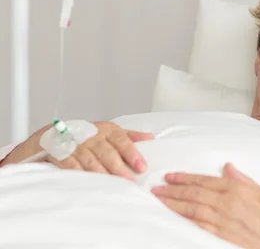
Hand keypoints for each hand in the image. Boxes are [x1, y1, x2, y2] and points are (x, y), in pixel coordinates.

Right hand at [2, 122, 153, 180]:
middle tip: (129, 180)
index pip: (120, 139)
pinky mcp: (60, 154)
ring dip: (101, 173)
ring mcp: (75, 144)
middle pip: (106, 151)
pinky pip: (71, 165)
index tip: (141, 165)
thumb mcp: (108, 133)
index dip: (131, 152)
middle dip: (118, 167)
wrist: (52, 137)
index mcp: (105, 130)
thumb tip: (150, 137)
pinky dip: (79, 173)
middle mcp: (91, 135)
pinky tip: (88, 182)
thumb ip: (129, 136)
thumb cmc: (85, 136)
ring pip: (90, 160)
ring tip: (112, 186)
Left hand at [152, 163, 259, 248]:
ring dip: (175, 205)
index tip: (170, 176)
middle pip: (193, 195)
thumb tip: (227, 167)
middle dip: (173, 191)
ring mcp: (224, 221)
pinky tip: (178, 217)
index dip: (184, 178)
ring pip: (193, 210)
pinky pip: (202, 226)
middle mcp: (227, 203)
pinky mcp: (225, 235)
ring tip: (161, 200)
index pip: (203, 181)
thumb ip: (241, 178)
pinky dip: (188, 220)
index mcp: (235, 189)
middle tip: (157, 188)